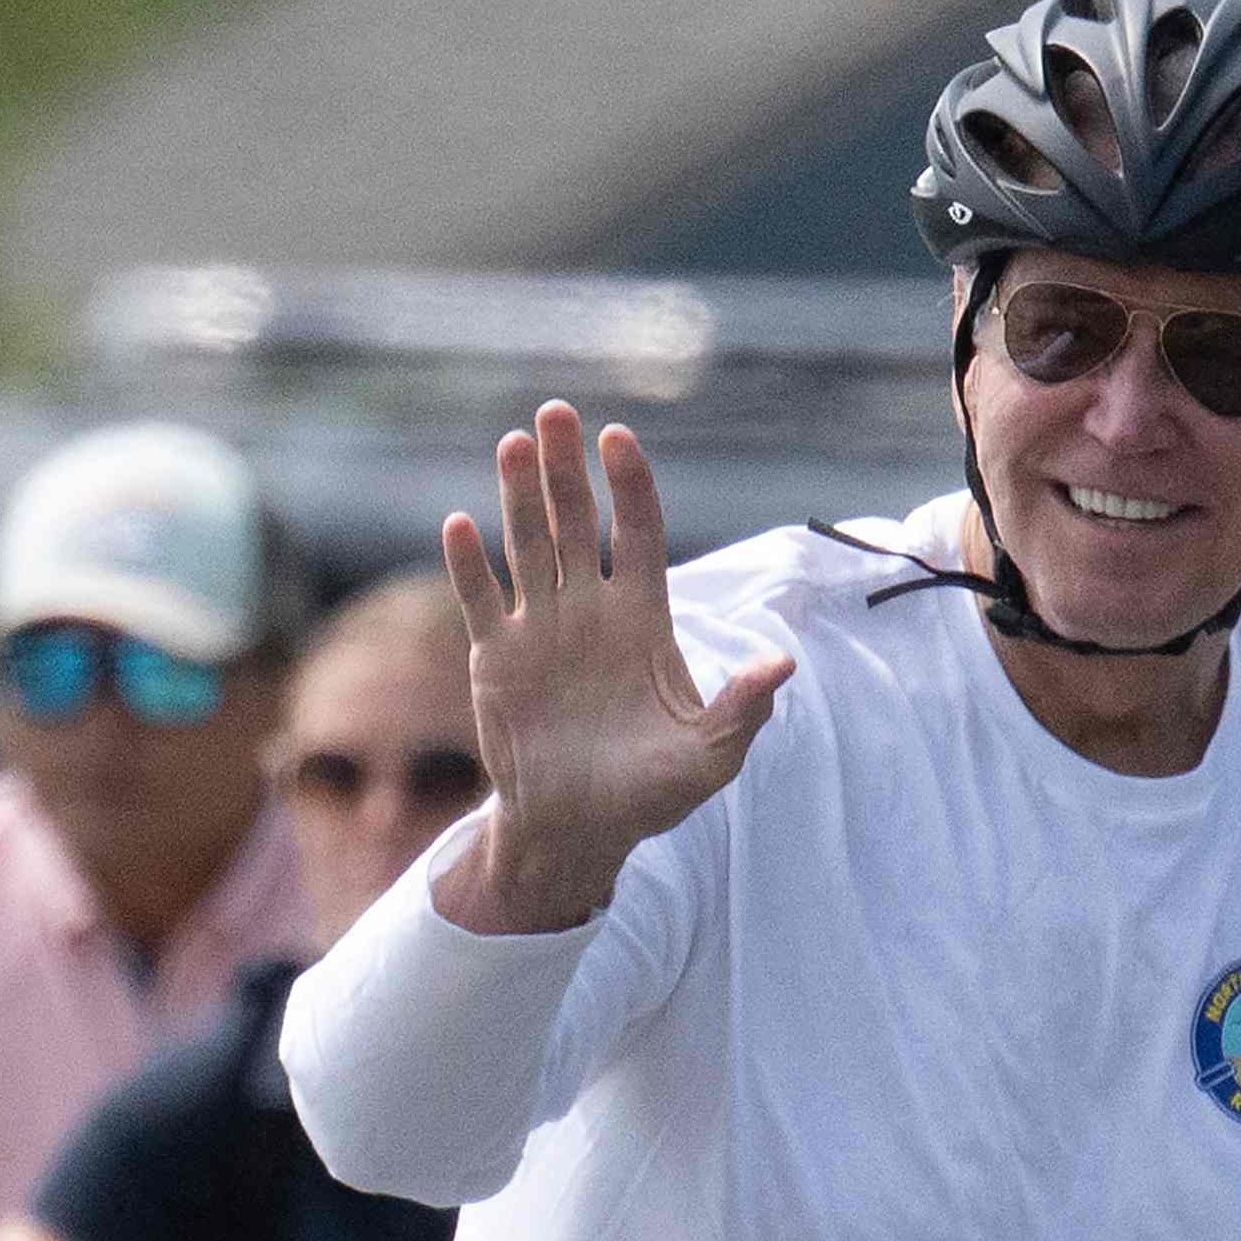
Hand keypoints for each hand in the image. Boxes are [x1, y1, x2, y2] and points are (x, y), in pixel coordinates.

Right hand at [435, 400, 791, 930]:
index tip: (618, 438)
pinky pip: (481, 601)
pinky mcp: (496, 659)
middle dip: (566, 466)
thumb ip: (740, 709)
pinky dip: (469, 565)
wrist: (578, 828)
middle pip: (575, 520)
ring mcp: (539, 630)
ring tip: (512, 443)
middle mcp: (588, 610)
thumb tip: (781, 664)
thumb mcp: (709, 756)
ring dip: (518, 495)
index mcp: (642, 617)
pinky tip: (459, 524)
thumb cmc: (651, 792)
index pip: (636, 530)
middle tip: (556, 412)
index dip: (628, 483)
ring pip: (527, 545)